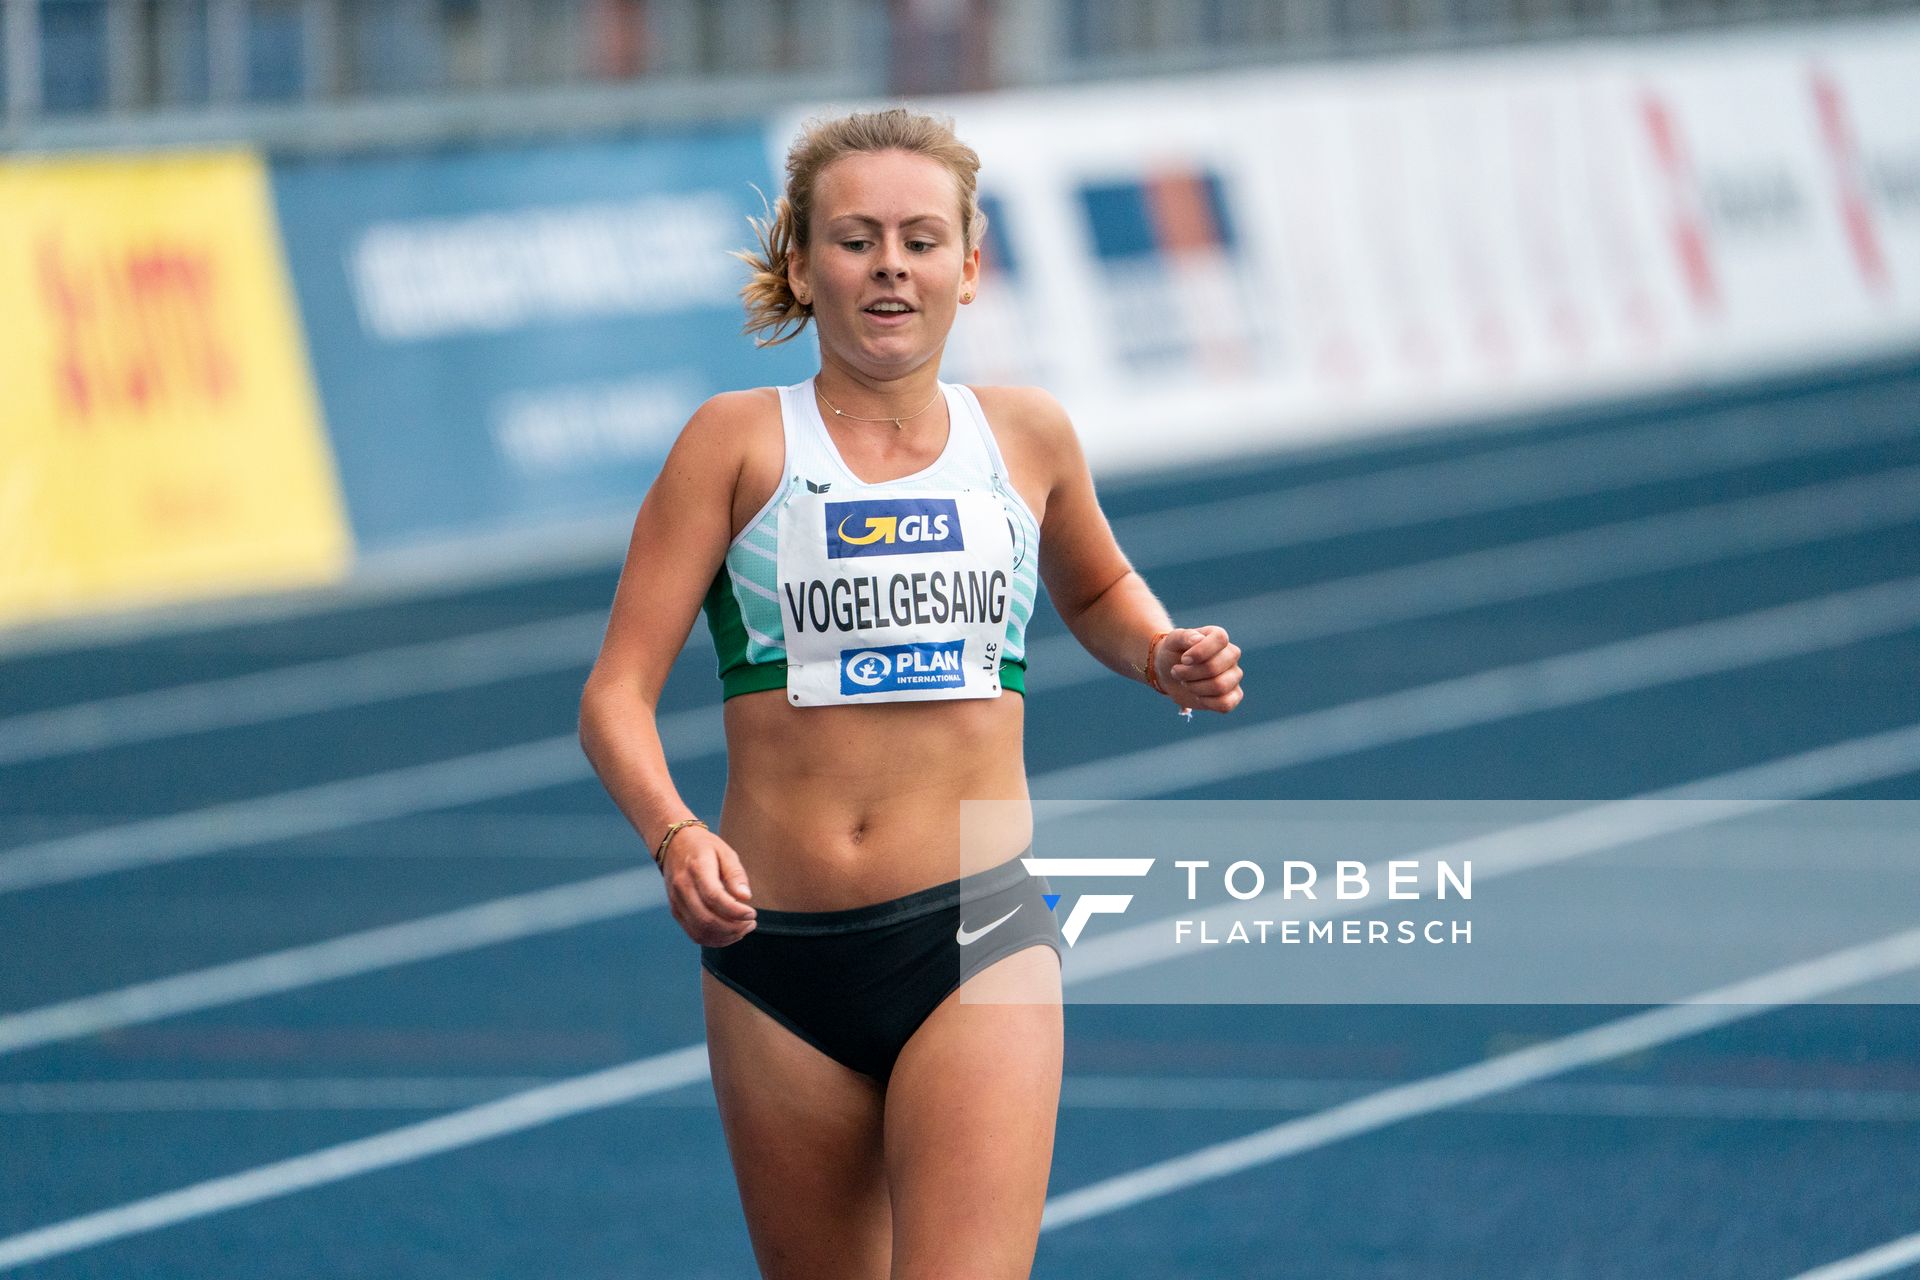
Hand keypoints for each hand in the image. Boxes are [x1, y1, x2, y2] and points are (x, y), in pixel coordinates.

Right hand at [660, 828, 757, 945]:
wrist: (673, 845)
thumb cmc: (705, 848)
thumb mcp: (725, 852)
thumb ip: (735, 874)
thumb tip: (746, 897)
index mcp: (696, 869)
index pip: (714, 897)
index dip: (735, 911)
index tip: (752, 913)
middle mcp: (682, 887)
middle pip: (706, 919)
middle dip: (733, 928)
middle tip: (751, 923)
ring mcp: (676, 902)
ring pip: (700, 931)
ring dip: (725, 937)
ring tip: (744, 929)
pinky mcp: (676, 912)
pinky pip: (694, 934)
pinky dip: (714, 940)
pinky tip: (730, 934)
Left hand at [1155, 625, 1244, 712]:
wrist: (1170, 673)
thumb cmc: (1174, 653)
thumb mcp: (1172, 640)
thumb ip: (1184, 636)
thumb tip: (1198, 639)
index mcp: (1218, 637)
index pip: (1220, 639)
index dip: (1199, 651)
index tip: (1184, 659)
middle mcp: (1231, 655)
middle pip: (1214, 667)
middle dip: (1189, 673)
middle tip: (1176, 671)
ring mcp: (1234, 675)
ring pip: (1220, 686)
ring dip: (1195, 687)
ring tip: (1186, 683)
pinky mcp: (1233, 695)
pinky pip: (1226, 704)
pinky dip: (1206, 702)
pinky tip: (1198, 696)